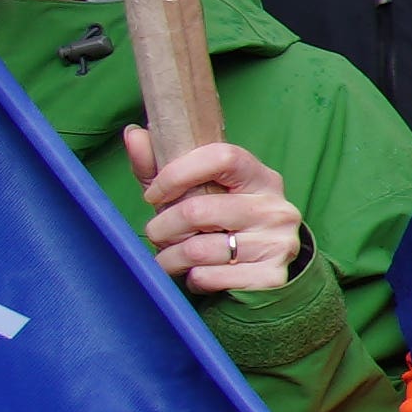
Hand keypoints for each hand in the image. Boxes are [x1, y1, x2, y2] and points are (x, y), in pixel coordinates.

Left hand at [129, 133, 303, 297]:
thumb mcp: (193, 192)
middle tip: (160, 235)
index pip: (222, 157)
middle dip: (162, 228)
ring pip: (197, 250)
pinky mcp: (270, 277)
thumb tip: (134, 133)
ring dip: (170, 258)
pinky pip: (209, 277)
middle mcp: (275, 208)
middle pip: (197, 210)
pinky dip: (192, 279)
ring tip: (173, 258)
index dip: (178, 173)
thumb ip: (160, 164)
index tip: (154, 193)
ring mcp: (277, 243)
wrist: (263, 269)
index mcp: (260, 178)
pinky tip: (198, 274)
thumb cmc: (220, 224)